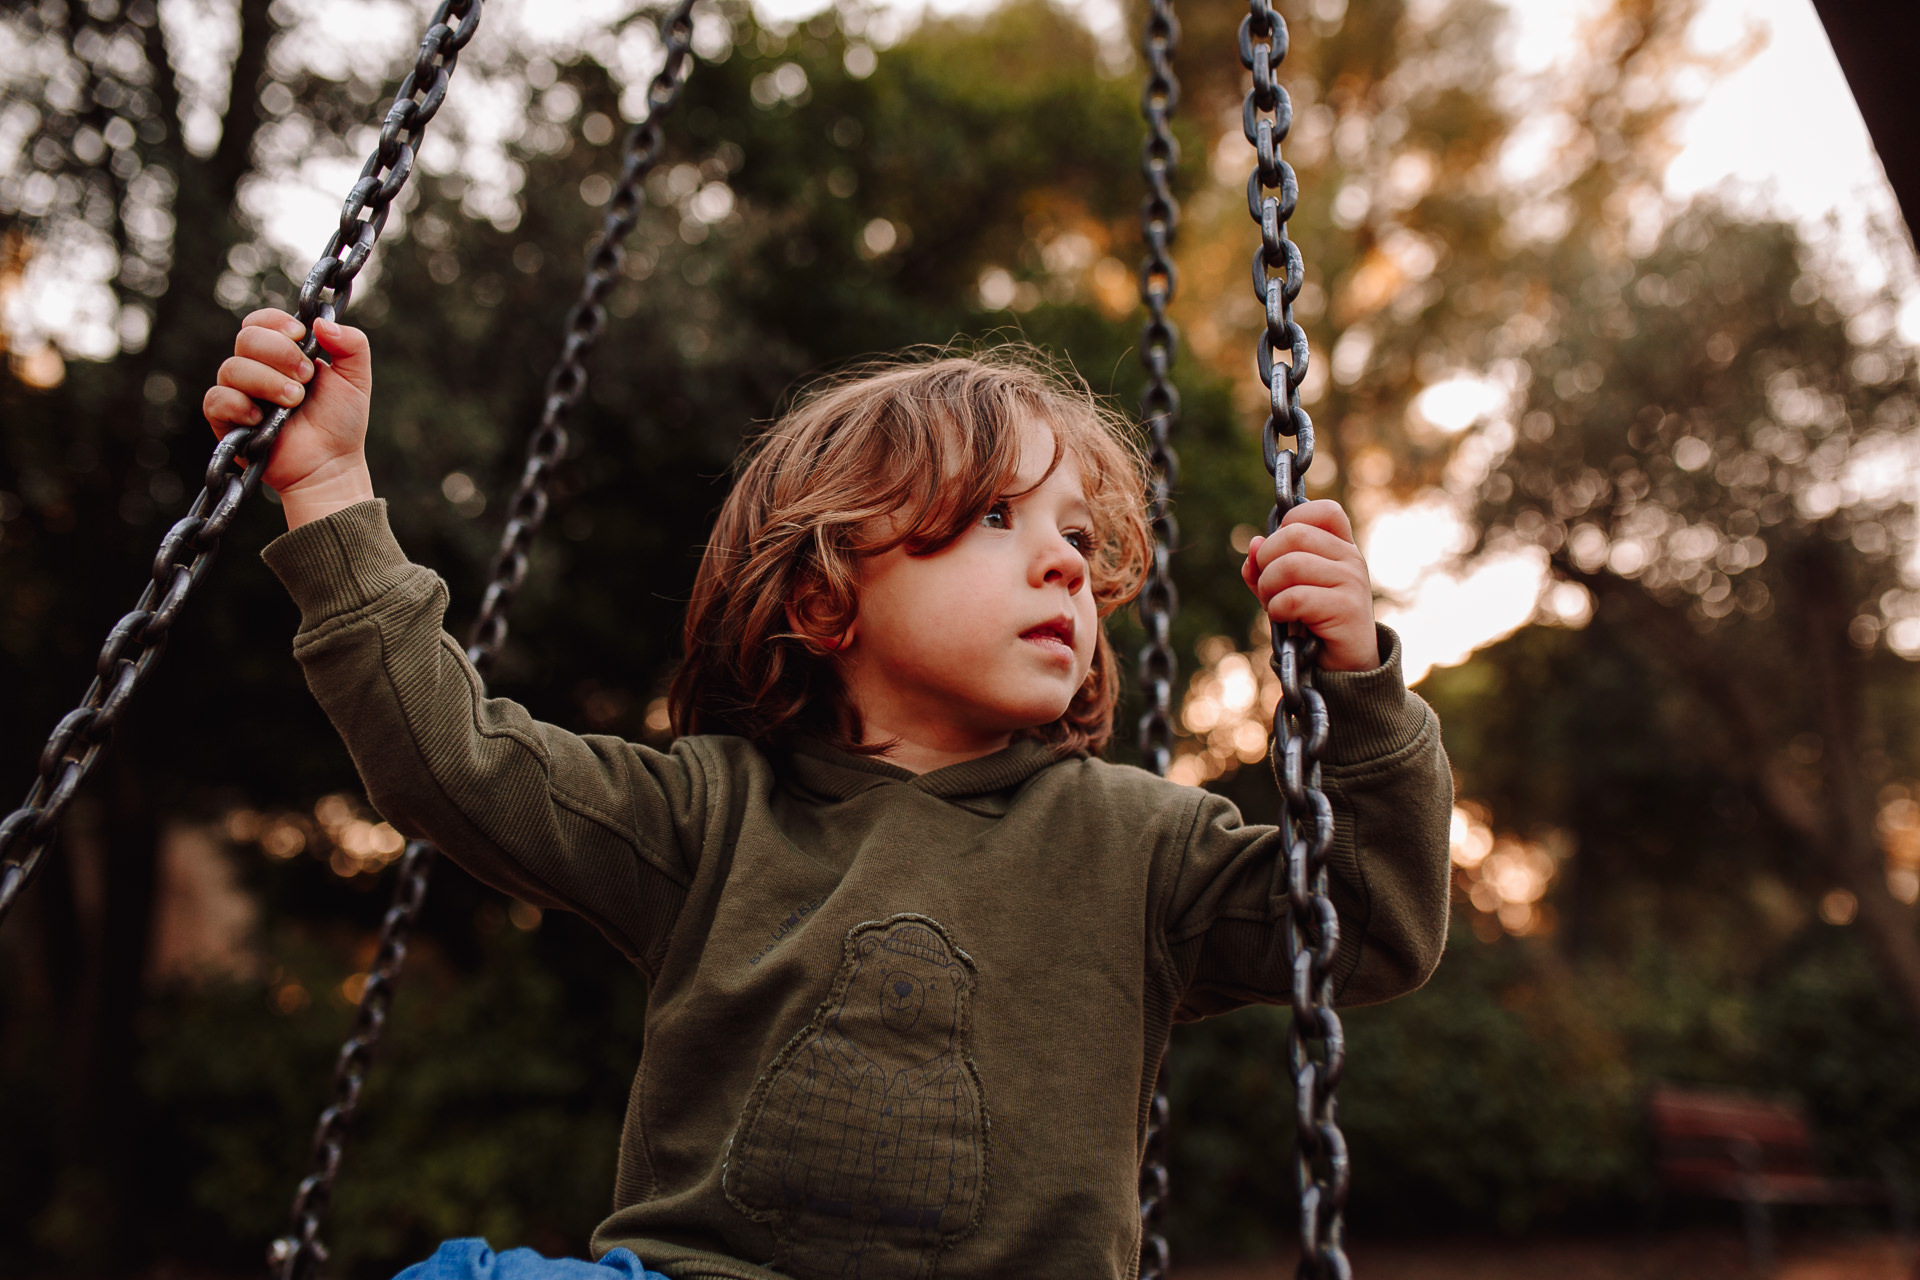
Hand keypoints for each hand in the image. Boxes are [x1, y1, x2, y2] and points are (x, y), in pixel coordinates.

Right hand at [203, 308, 375, 528]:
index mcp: (282, 352)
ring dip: (268, 382)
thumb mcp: (356, 379)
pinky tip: (261, 418)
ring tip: (294, 402)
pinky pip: (216, 399)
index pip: (261, 321)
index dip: (277, 323)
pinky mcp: (225, 419)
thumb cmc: (340, 422)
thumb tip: (322, 322)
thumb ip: (352, 345)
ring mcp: (239, 392)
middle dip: (280, 353)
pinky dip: (239, 404)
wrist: (330, 464)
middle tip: (306, 378)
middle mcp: (256, 367)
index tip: (301, 337)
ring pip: (232, 367)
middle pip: (246, 338)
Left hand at [1240, 499, 1380, 672]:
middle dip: (1266, 560)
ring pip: (1290, 565)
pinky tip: (1284, 619)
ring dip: (1268, 588)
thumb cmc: (1311, 623)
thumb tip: (1253, 543)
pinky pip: (1295, 597)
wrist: (1343, 668)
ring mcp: (1352, 581)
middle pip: (1294, 534)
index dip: (1290, 523)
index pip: (1322, 511)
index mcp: (1340, 547)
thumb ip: (1264, 566)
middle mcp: (1351, 558)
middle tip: (1268, 587)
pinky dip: (1277, 609)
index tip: (1279, 553)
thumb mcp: (1283, 589)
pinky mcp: (1347, 608)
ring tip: (1274, 605)